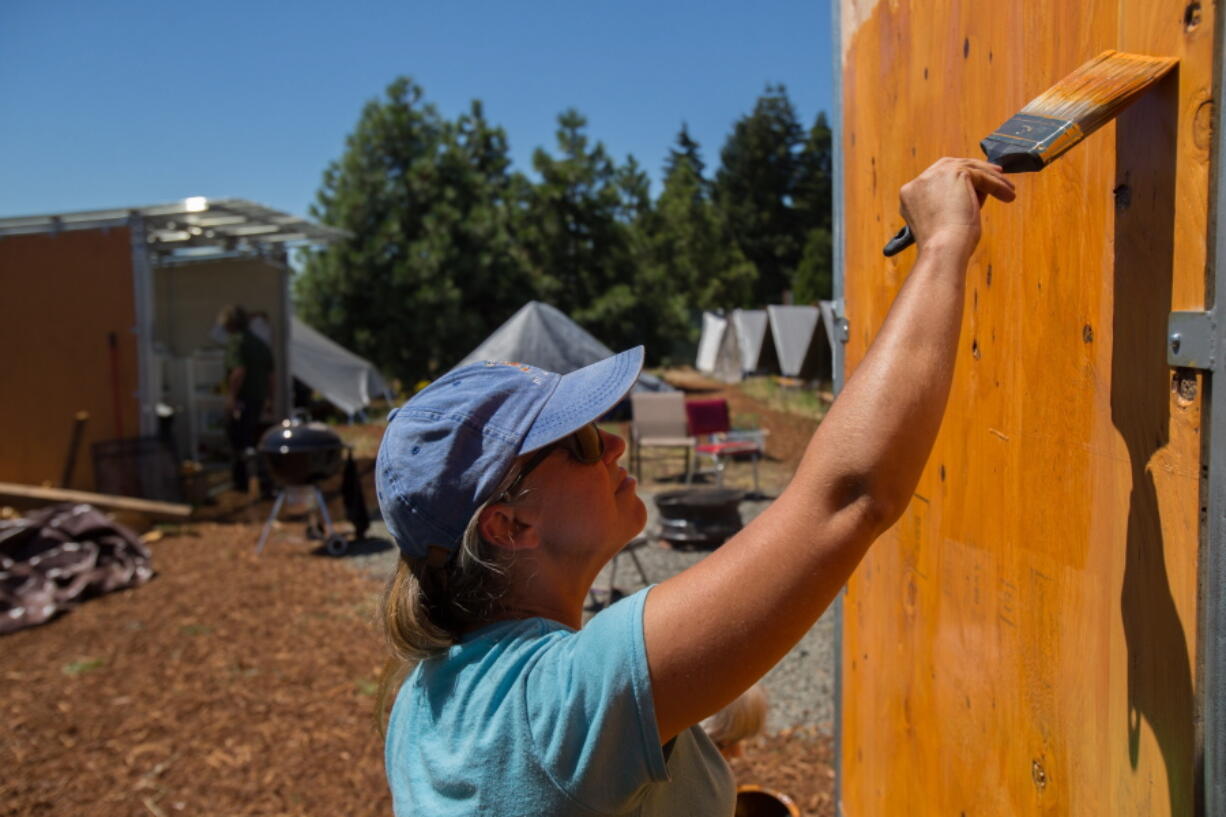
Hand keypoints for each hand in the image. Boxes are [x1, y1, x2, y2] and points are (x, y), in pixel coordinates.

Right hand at [898, 158, 1014, 260]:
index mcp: (909, 194)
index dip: (955, 179)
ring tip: (1008, 190)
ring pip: (968, 168)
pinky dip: (997, 185)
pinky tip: (1008, 196)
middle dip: (973, 169)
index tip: (974, 183)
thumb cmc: (944, 246)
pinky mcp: (955, 173)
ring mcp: (935, 175)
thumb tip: (976, 190)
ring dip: (991, 178)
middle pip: (950, 166)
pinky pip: (981, 175)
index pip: (935, 178)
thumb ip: (949, 202)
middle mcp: (919, 181)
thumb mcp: (940, 220)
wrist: (943, 249)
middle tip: (994, 173)